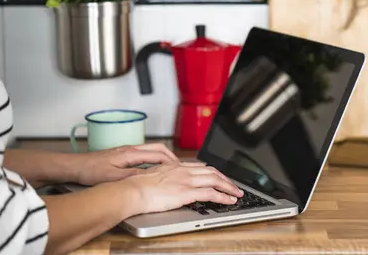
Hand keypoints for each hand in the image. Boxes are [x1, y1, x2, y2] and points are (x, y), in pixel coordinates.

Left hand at [75, 143, 178, 185]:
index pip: (158, 154)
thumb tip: (149, 177)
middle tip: (179, 167)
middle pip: (158, 148)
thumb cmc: (91, 171)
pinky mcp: (123, 154)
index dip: (170, 161)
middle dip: (171, 156)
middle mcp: (131, 149)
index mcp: (131, 153)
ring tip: (170, 168)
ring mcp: (127, 150)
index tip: (179, 169)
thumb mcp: (112, 177)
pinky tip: (153, 168)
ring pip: (151, 150)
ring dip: (163, 157)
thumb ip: (131, 176)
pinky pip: (144, 153)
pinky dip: (154, 159)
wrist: (76, 166)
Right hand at [124, 163, 244, 214]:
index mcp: (175, 166)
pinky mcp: (186, 192)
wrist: (131, 191)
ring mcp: (186, 181)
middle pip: (211, 171)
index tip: (219, 177)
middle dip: (225, 178)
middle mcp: (183, 170)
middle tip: (233, 185)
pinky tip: (229, 200)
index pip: (200, 166)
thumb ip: (163, 177)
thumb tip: (166, 183)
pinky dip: (223, 196)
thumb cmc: (136, 187)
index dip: (212, 172)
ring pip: (215, 179)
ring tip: (236, 193)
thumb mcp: (153, 176)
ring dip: (228, 187)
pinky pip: (210, 193)